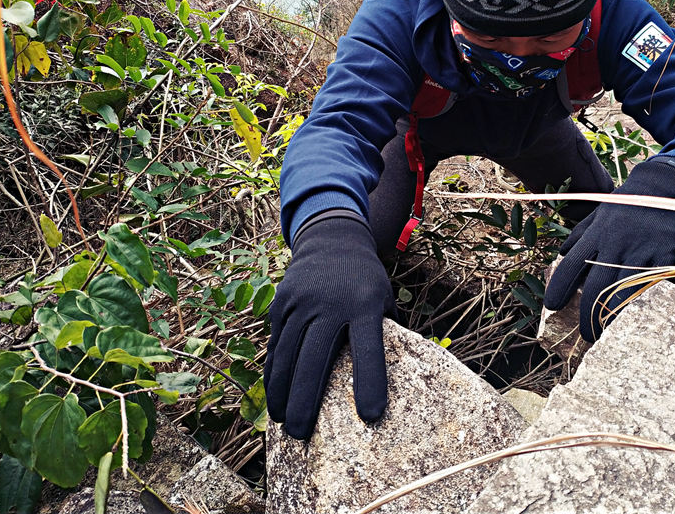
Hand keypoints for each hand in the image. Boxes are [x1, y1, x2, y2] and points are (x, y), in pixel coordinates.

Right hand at [264, 216, 395, 439]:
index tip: (370, 416)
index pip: (369, 348)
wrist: (332, 238)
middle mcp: (330, 303)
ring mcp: (301, 302)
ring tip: (284, 423)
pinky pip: (276, 344)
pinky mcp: (282, 303)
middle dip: (306, 401)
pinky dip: (273, 373)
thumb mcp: (384, 297)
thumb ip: (387, 330)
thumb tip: (402, 376)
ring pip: (287, 355)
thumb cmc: (366, 279)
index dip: (370, 383)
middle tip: (302, 435)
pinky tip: (274, 396)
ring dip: (282, 393)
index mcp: (365, 304)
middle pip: (315, 359)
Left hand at [542, 157, 674, 341]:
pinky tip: (641, 320)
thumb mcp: (599, 214)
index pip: (572, 263)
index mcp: (597, 233)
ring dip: (615, 316)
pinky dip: (647, 303)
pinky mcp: (666, 255)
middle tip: (586, 333)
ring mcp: (642, 250)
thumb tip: (560, 255)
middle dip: (589, 314)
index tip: (552, 305)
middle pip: (598, 286)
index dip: (560, 286)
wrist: (663, 188)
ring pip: (625, 291)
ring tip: (607, 333)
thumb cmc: (626, 205)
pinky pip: (654, 286)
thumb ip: (579, 235)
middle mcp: (616, 242)